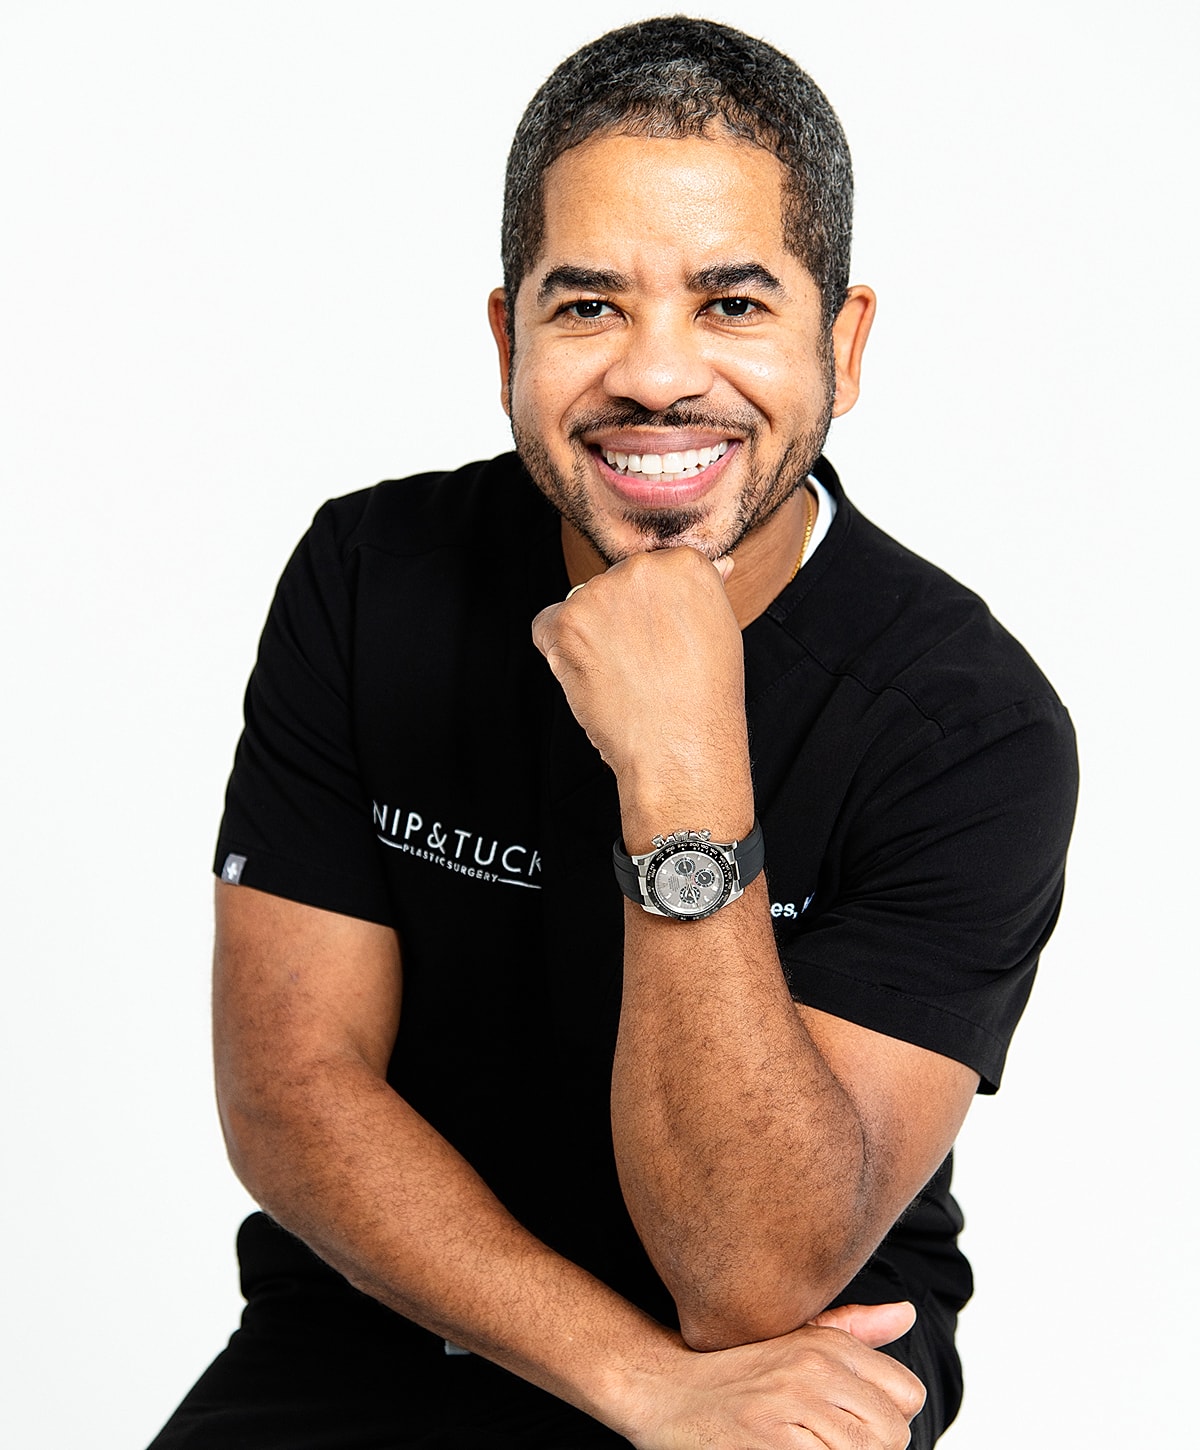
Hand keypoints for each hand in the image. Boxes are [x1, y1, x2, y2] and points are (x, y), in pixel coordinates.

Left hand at [531, 548, 746, 804]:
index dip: (652, 614)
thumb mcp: (720, 632)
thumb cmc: (704, 700)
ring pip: (580, 606)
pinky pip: (547, 626)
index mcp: (684, 563)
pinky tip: (592, 678)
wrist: (679, 748)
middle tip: (643, 666)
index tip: (664, 644)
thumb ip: (702, 593)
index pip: (653, 572)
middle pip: (615, 585)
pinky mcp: (564, 622)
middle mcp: (641, 568)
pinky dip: (559, 652)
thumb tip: (718, 563)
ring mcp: (599, 593)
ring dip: (590, 637)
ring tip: (623, 677)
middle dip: (620, 621)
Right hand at [618, 1302, 924, 1449]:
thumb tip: (907, 1312)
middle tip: (827, 1442)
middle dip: (870, 1449)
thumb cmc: (736, 1372)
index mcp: (826, 1345)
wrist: (663, 1389)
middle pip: (893, 1434)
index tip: (854, 1424)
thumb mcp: (795, 1340)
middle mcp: (813, 1370)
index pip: (907, 1393)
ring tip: (807, 1446)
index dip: (888, 1419)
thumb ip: (855, 1330)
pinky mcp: (771, 1446)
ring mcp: (792, 1409)